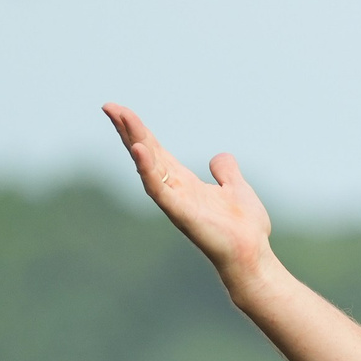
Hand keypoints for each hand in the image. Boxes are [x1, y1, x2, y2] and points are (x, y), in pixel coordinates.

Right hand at [102, 103, 273, 277]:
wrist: (252, 254)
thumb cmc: (244, 228)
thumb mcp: (236, 188)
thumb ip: (226, 172)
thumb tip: (219, 157)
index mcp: (184, 182)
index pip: (156, 151)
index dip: (139, 130)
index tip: (121, 110)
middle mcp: (174, 189)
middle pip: (146, 153)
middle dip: (128, 130)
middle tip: (109, 106)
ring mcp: (174, 201)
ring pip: (148, 166)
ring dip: (134, 141)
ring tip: (121, 118)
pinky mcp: (179, 212)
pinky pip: (158, 188)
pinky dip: (148, 169)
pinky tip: (139, 149)